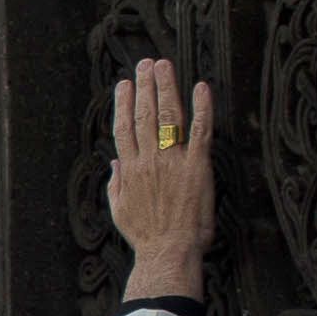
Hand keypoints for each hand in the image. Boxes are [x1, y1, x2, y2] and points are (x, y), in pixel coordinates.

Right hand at [108, 57, 216, 303]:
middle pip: (144, 114)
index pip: (124, 127)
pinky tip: (201, 88)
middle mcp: (149, 160)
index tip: (125, 85)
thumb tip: (114, 165)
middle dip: (145, 86)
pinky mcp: (196, 166)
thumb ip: (116, 185)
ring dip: (165, 87)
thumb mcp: (120, 211)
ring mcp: (172, 161)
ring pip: (167, 116)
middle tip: (146, 64)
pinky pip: (200, 130)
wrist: (168, 251)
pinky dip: (201, 107)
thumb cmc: (147, 236)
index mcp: (130, 170)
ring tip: (163, 66)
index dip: (124, 103)